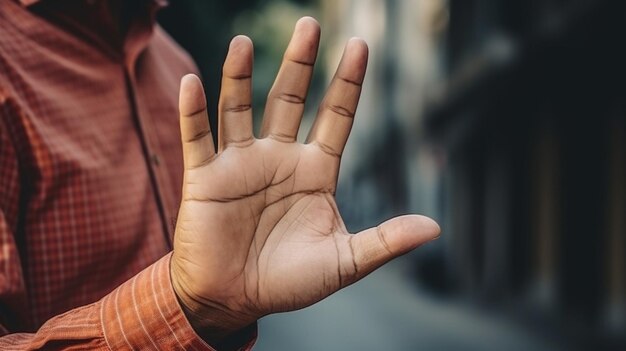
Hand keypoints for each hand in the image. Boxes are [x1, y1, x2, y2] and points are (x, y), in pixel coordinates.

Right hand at [171, 17, 439, 343]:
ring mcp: (240, 164)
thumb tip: (436, 227)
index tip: (361, 45)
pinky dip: (193, 111)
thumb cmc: (288, 282)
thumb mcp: (343, 262)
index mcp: (315, 172)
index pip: (336, 117)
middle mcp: (279, 158)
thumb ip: (385, 241)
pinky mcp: (205, 178)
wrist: (234, 301)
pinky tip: (192, 82)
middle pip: (291, 99)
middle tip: (310, 24)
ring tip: (244, 42)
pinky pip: (197, 137)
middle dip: (300, 63)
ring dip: (241, 76)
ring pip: (240, 109)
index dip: (348, 83)